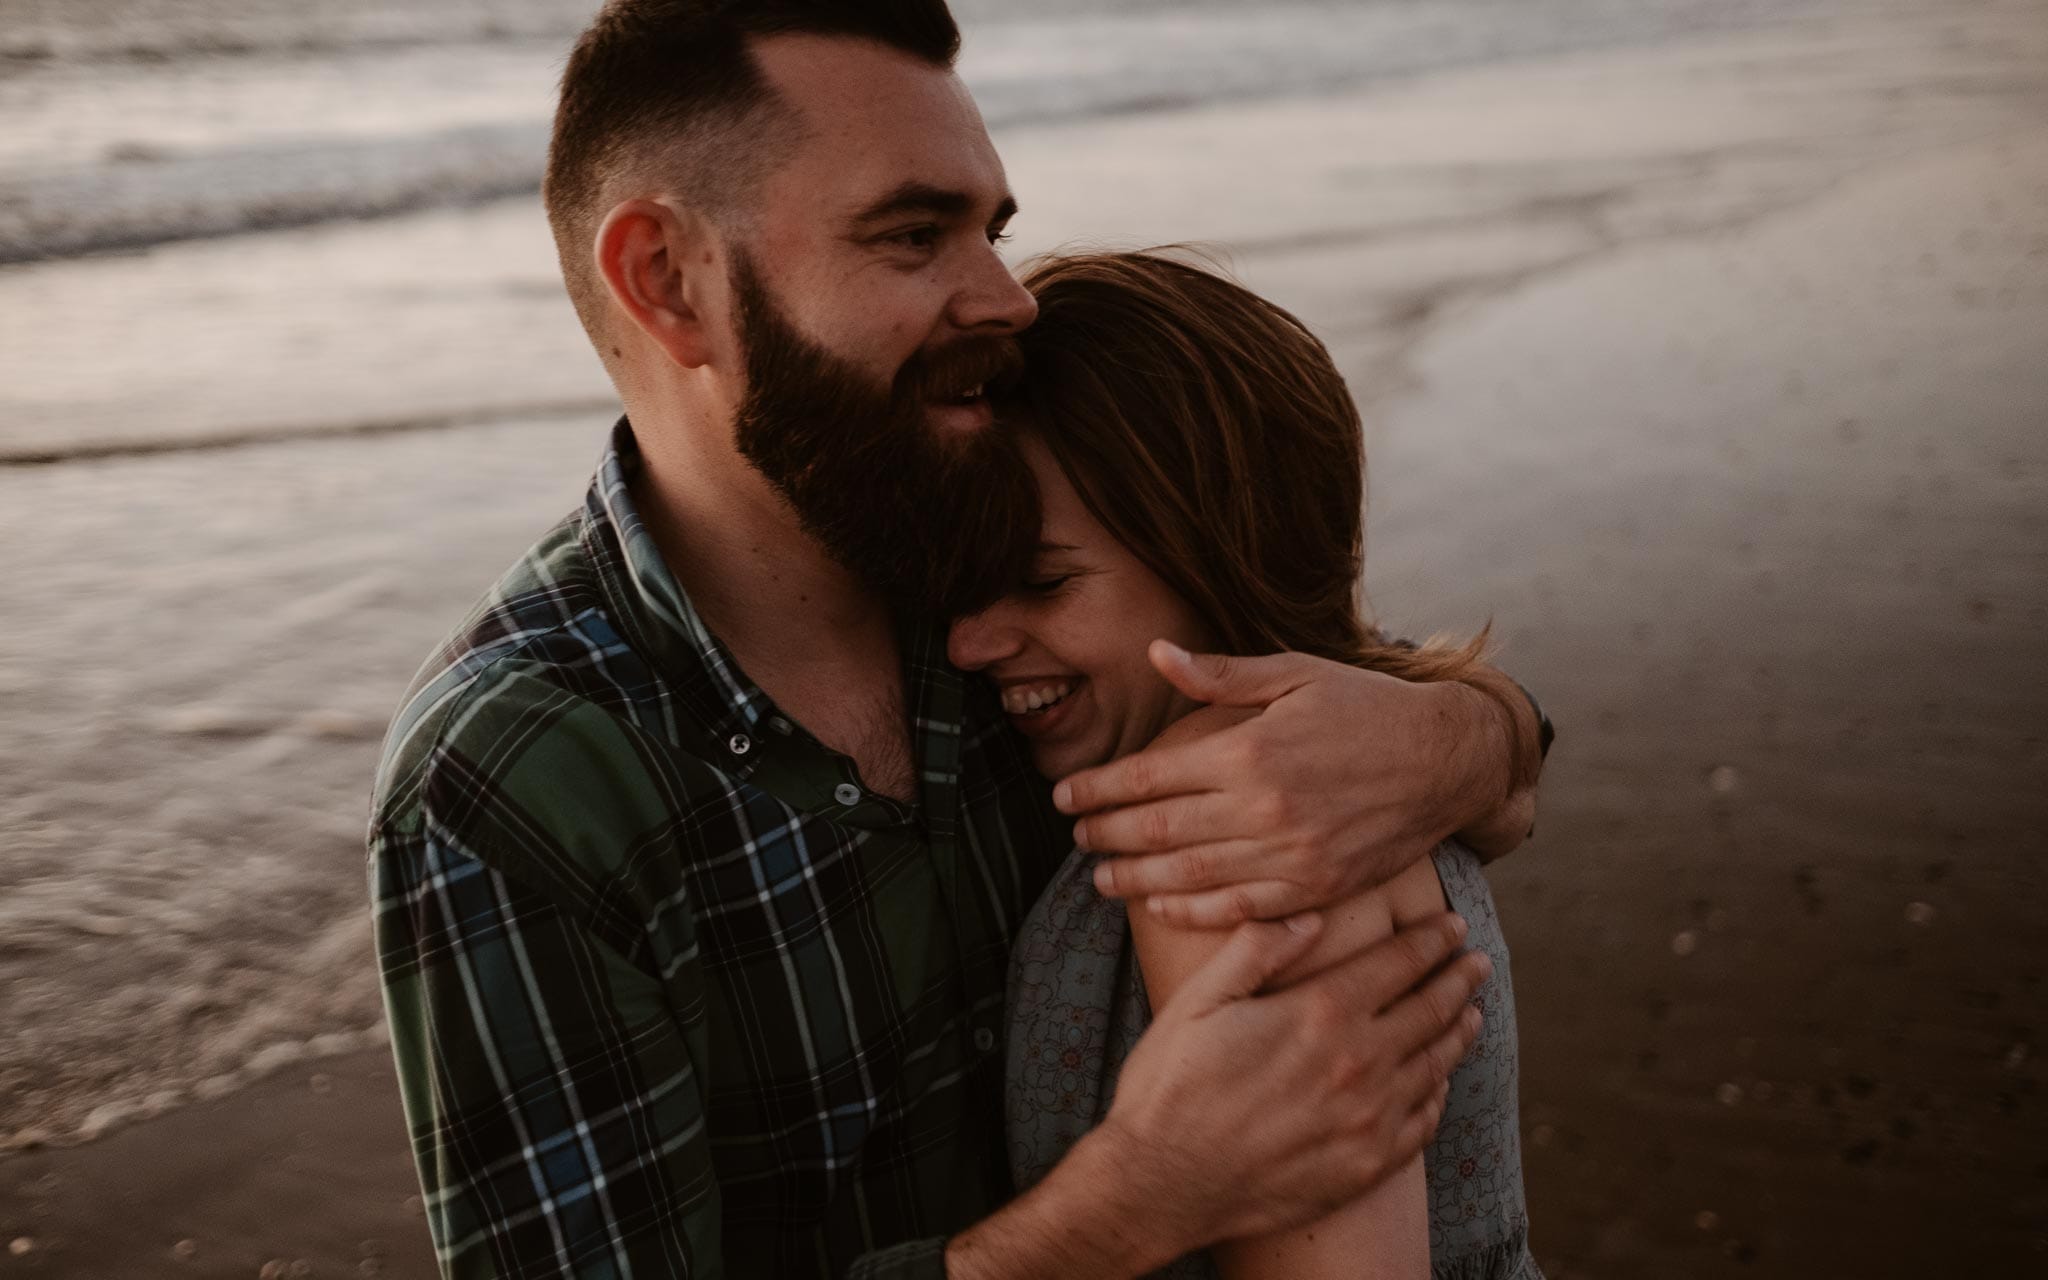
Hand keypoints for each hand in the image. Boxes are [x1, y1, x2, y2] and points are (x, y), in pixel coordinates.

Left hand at [1058, 641, 1514, 925]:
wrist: (1448, 759)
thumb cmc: (1367, 707)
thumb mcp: (1295, 673)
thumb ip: (1220, 675)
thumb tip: (1155, 653)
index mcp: (1250, 751)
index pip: (1150, 776)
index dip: (1100, 789)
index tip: (1066, 796)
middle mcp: (1265, 807)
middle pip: (1160, 829)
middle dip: (1107, 834)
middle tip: (1074, 837)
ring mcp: (1292, 853)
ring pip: (1192, 875)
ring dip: (1137, 878)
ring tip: (1100, 878)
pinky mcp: (1318, 886)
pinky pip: (1242, 908)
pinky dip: (1195, 910)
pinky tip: (1162, 905)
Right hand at [1095, 911, 1488, 1262]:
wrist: (1162, 1184)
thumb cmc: (1171, 1087)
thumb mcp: (1200, 1000)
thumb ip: (1257, 950)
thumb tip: (1309, 916)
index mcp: (1320, 1013)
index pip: (1398, 963)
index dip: (1430, 939)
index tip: (1450, 924)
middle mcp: (1359, 1063)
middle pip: (1431, 1009)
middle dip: (1458, 978)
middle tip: (1476, 960)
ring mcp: (1369, 1119)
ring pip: (1436, 1064)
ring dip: (1459, 1032)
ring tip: (1472, 1013)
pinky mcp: (1367, 1166)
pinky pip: (1423, 1122)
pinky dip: (1439, 1093)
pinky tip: (1439, 1081)